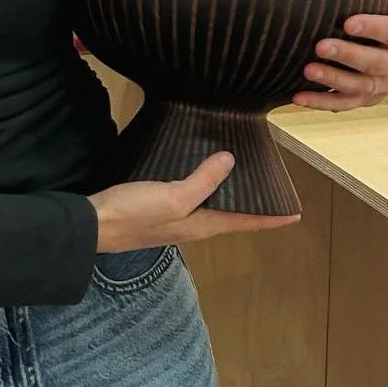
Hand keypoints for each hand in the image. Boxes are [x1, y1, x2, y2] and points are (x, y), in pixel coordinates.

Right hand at [89, 152, 300, 250]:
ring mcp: (175, 219)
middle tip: (272, 190)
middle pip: (231, 216)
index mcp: (202, 225)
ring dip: (230, 196)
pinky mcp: (158, 210)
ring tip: (243, 178)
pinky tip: (199, 175)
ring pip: (212, 207)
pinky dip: (205, 187)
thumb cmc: (134, 214)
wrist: (92, 225)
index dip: (270, 217)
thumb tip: (231, 161)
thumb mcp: (172, 197)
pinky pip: (192, 198)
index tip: (295, 214)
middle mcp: (193, 225)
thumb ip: (202, 181)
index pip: (245, 222)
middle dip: (253, 206)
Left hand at [292, 0, 387, 112]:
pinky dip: (321, 103)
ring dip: (333, 80)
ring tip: (307, 70)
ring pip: (360, 87)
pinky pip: (345, 104)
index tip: (347, 22)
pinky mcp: (369, 97)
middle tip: (320, 45)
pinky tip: (297, 97)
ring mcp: (386, 84)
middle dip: (348, 56)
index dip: (373, 29)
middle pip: (376, 64)